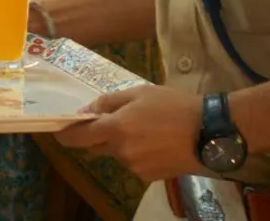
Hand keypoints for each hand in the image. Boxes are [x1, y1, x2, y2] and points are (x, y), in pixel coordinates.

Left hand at [54, 85, 204, 181]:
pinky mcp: (149, 177)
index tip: (60, 130)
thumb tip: (85, 112)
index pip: (78, 137)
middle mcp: (121, 152)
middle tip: (116, 120)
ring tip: (148, 128)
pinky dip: (139, 153)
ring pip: (118, 154)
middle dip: (99, 135)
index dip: (66, 134)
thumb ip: (109, 103)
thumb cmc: (175, 106)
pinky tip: (158, 142)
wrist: (210, 133)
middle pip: (97, 146)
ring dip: (123, 143)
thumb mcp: (140, 93)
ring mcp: (135, 167)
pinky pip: (134, 163)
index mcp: (116, 129)